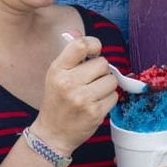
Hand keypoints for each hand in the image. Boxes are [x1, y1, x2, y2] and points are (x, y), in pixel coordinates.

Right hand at [33, 32, 118, 155]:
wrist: (53, 133)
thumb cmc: (56, 101)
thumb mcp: (56, 74)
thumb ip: (69, 54)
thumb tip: (77, 32)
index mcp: (58, 70)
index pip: (81, 45)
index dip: (93, 44)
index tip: (94, 51)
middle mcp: (69, 83)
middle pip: (102, 63)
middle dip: (101, 70)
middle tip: (91, 79)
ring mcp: (83, 99)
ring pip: (111, 79)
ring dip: (106, 85)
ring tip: (93, 92)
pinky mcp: (95, 113)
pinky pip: (114, 96)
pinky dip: (108, 99)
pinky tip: (96, 103)